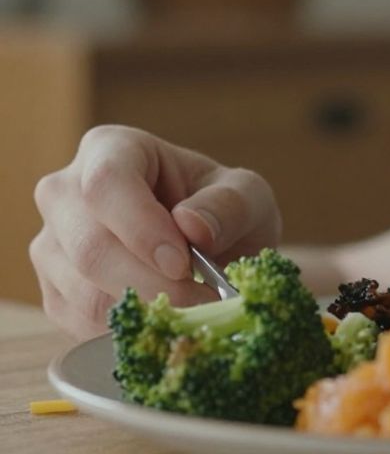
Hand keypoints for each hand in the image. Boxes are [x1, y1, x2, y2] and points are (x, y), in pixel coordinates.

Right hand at [30, 125, 280, 339]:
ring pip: (83, 292)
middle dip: (151, 283)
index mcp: (110, 149)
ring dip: (147, 311)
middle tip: (204, 301)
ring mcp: (52, 245)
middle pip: (89, 246)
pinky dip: (131, 330)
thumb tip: (191, 226)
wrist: (210, 248)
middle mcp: (65, 193)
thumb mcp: (247, 195)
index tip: (183, 263)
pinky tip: (169, 321)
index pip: (106, 184)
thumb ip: (229, 204)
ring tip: (197, 312)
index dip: (141, 227)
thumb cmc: (223, 209)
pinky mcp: (55, 292)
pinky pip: (82, 323)